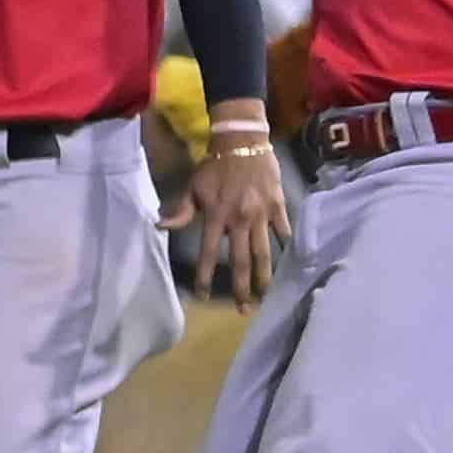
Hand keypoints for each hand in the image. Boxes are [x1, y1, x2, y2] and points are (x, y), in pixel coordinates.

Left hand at [177, 132, 292, 301]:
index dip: (204, 277)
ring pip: (264, 252)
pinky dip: (287, 248)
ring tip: (265, 296)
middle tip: (244, 311)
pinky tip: (291, 264)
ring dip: (264, 277)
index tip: (201, 297)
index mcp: (216, 216)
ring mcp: (262, 215)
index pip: (208, 254)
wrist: (244, 142)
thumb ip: (181, 210)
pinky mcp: (278, 206)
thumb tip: (160, 226)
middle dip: (240, 289)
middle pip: (240, 261)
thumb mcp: (193, 187)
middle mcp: (239, 220)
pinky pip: (284, 231)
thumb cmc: (215, 166)